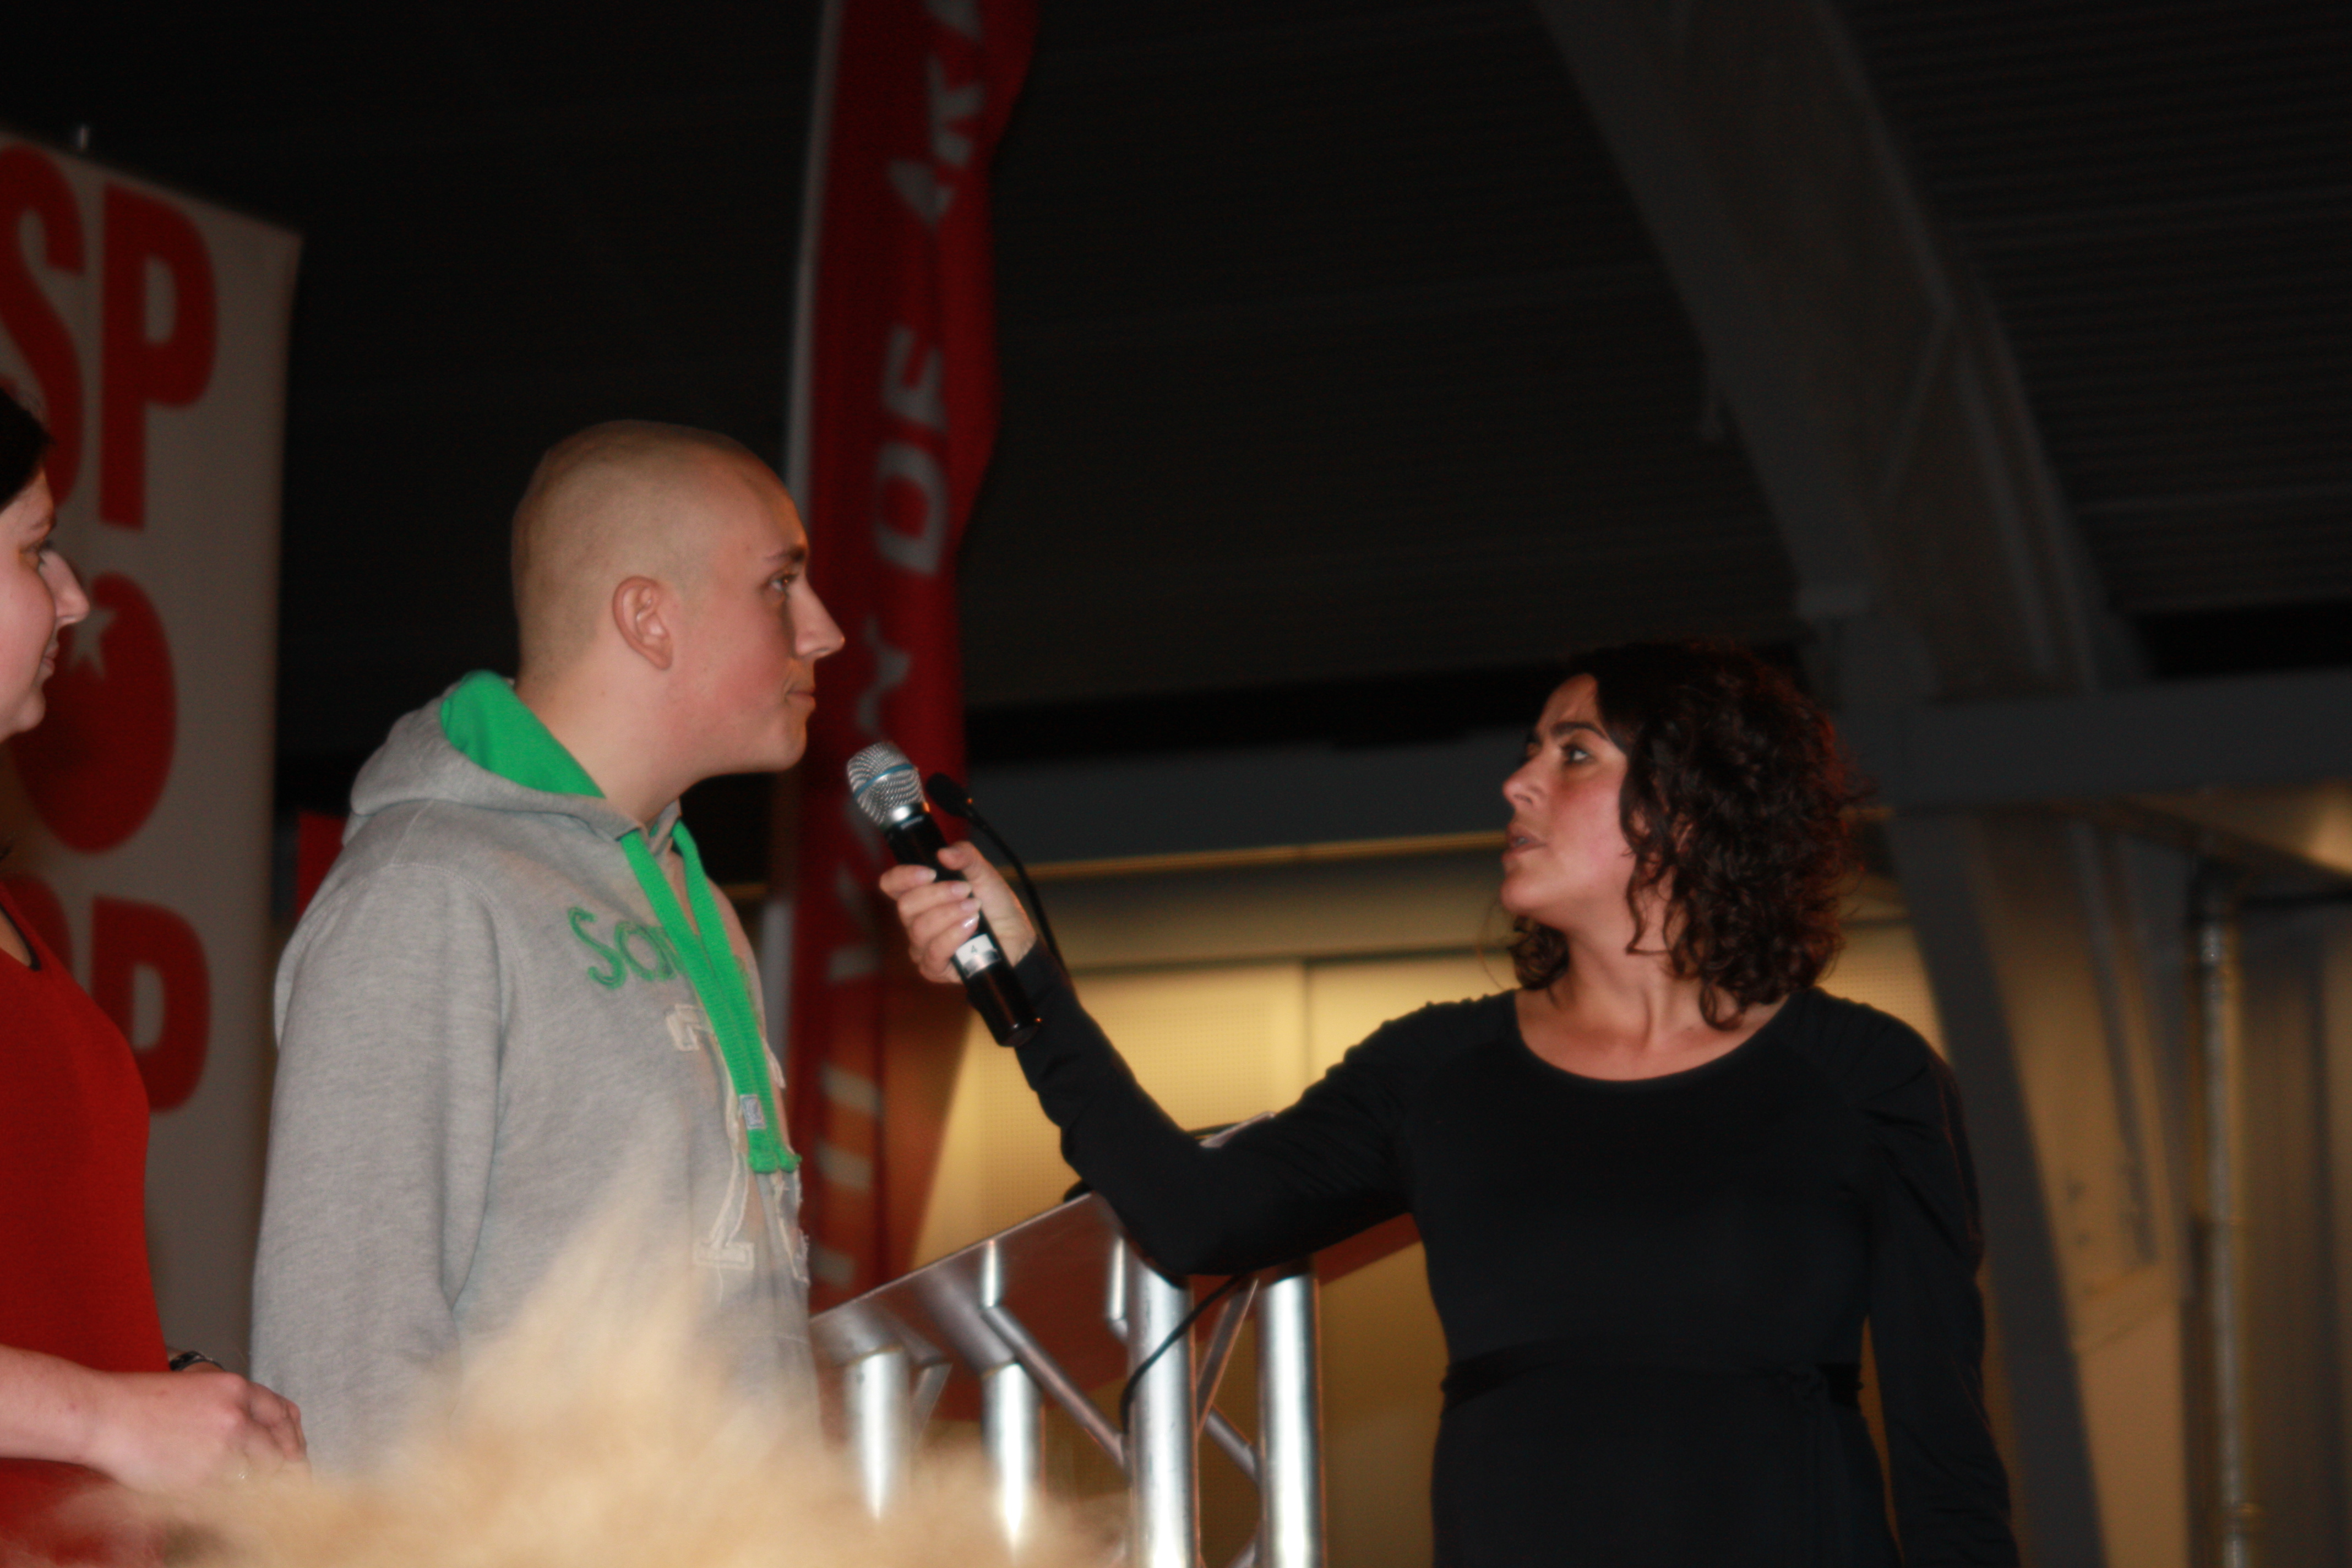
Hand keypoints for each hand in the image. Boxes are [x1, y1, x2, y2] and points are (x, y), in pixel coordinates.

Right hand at [82, 1368, 305, 1489]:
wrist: (105, 1415)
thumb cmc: (140, 1402)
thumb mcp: (197, 1386)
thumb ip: (230, 1407)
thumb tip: (257, 1435)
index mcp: (236, 1390)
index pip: (285, 1415)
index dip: (293, 1439)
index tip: (295, 1454)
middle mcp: (235, 1417)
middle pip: (279, 1450)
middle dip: (286, 1470)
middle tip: (289, 1485)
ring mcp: (219, 1449)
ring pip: (258, 1477)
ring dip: (261, 1490)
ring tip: (262, 1501)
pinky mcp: (198, 1477)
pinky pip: (228, 1497)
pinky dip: (233, 1506)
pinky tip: (233, 1511)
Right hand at [878, 841, 1037, 981]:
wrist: (1017, 938)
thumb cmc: (996, 907)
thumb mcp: (984, 874)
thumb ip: (965, 857)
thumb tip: (944, 852)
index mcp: (921, 895)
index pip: (892, 884)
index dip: (903, 877)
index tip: (930, 872)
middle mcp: (915, 920)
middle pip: (905, 906)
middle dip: (938, 894)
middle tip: (965, 890)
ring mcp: (922, 945)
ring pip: (919, 929)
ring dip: (950, 914)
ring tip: (974, 908)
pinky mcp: (933, 968)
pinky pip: (934, 952)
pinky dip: (954, 935)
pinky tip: (971, 926)